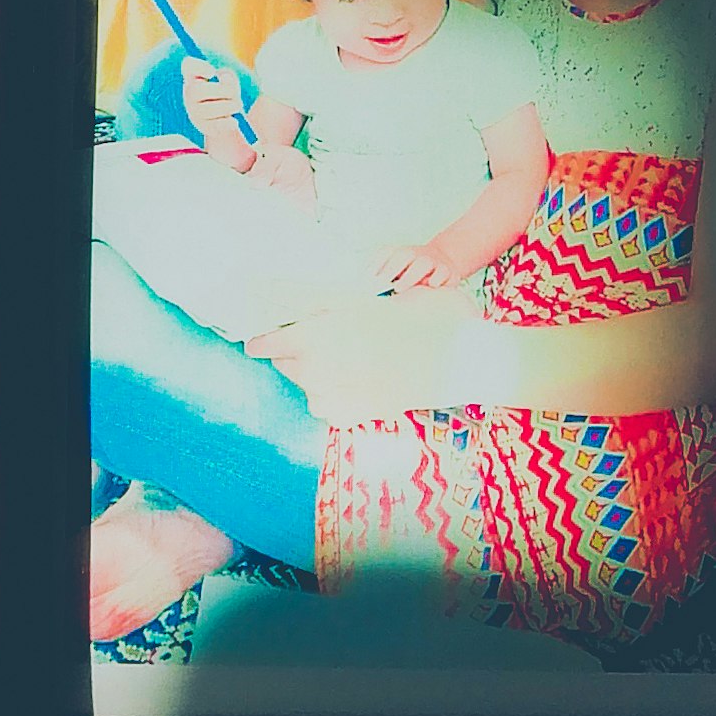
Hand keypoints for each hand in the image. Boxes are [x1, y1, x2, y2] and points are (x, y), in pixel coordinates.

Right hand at [177, 58, 247, 156]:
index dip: (198, 68)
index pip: (189, 65)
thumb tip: (225, 79)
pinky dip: (226, 123)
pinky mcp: (203, 126)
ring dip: (225, 107)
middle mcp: (189, 93)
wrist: (226, 115)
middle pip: (197, 91)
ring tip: (237, 105)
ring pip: (205, 110)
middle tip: (234, 93)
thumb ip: (228, 77)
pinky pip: (212, 126)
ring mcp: (193, 111)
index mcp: (195, 75)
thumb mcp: (229, 80)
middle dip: (219, 91)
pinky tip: (234, 121)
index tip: (212, 73)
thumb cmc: (226, 91)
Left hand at [256, 286, 485, 424]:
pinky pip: (327, 405)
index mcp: (322, 333)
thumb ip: (338, 304)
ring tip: (336, 358)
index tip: (254, 340)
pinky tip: (350, 380)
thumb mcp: (377, 298)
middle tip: (310, 339)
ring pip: (307, 385)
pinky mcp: (356, 416)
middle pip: (287, 363)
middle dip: (292, 352)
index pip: (270, 342)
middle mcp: (322, 368)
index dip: (261, 339)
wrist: (461, 357)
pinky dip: (331, 394)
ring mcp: (338, 397)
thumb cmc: (424, 317)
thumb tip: (310, 308)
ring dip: (312, 373)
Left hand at [376, 235, 478, 294]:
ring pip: (424, 263)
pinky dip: (437, 278)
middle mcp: (418, 254)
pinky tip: (429, 285)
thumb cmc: (415, 273)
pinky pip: (444, 272)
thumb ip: (385, 279)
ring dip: (411, 275)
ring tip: (399, 288)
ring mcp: (434, 262)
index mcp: (402, 253)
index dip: (375, 263)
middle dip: (391, 268)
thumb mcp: (400, 271)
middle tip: (380, 283)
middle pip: (404, 255)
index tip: (366, 277)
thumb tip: (369, 290)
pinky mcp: (449, 272)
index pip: (386, 252)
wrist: (445, 260)